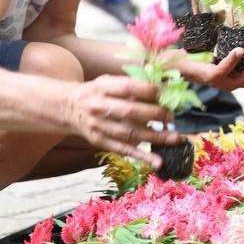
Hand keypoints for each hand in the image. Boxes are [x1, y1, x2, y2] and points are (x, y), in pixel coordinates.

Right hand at [63, 75, 177, 167]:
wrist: (69, 108)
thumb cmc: (97, 92)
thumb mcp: (108, 81)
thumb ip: (131, 85)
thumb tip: (164, 89)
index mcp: (102, 87)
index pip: (127, 88)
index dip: (148, 91)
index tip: (165, 93)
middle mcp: (99, 107)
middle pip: (130, 112)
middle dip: (155, 114)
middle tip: (172, 116)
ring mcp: (99, 127)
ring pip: (130, 134)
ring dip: (155, 138)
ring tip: (175, 138)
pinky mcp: (101, 142)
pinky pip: (124, 150)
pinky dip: (142, 157)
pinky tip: (158, 162)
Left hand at [178, 34, 243, 91]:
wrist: (179, 60)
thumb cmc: (204, 52)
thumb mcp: (227, 47)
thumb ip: (242, 42)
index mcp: (242, 77)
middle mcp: (236, 83)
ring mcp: (224, 83)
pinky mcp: (212, 78)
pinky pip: (226, 71)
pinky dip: (234, 60)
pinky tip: (239, 49)